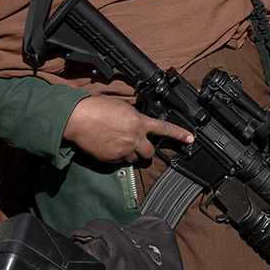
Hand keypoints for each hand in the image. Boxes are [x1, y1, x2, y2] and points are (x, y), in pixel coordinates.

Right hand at [62, 95, 193, 163]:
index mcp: (139, 122)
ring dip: (131, 154)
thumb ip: (136, 117)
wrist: (79, 118)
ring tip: (119, 143)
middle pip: (149, 152)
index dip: (179, 134)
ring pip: (134, 159)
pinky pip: (120, 162)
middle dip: (146, 150)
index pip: (164, 129)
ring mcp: (123, 150)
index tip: (190, 139)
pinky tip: (109, 146)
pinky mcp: (111, 159)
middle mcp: (134, 138)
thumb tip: (141, 122)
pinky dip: (117, 157)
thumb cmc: (98, 109)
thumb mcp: (123, 107)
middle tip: (139, 146)